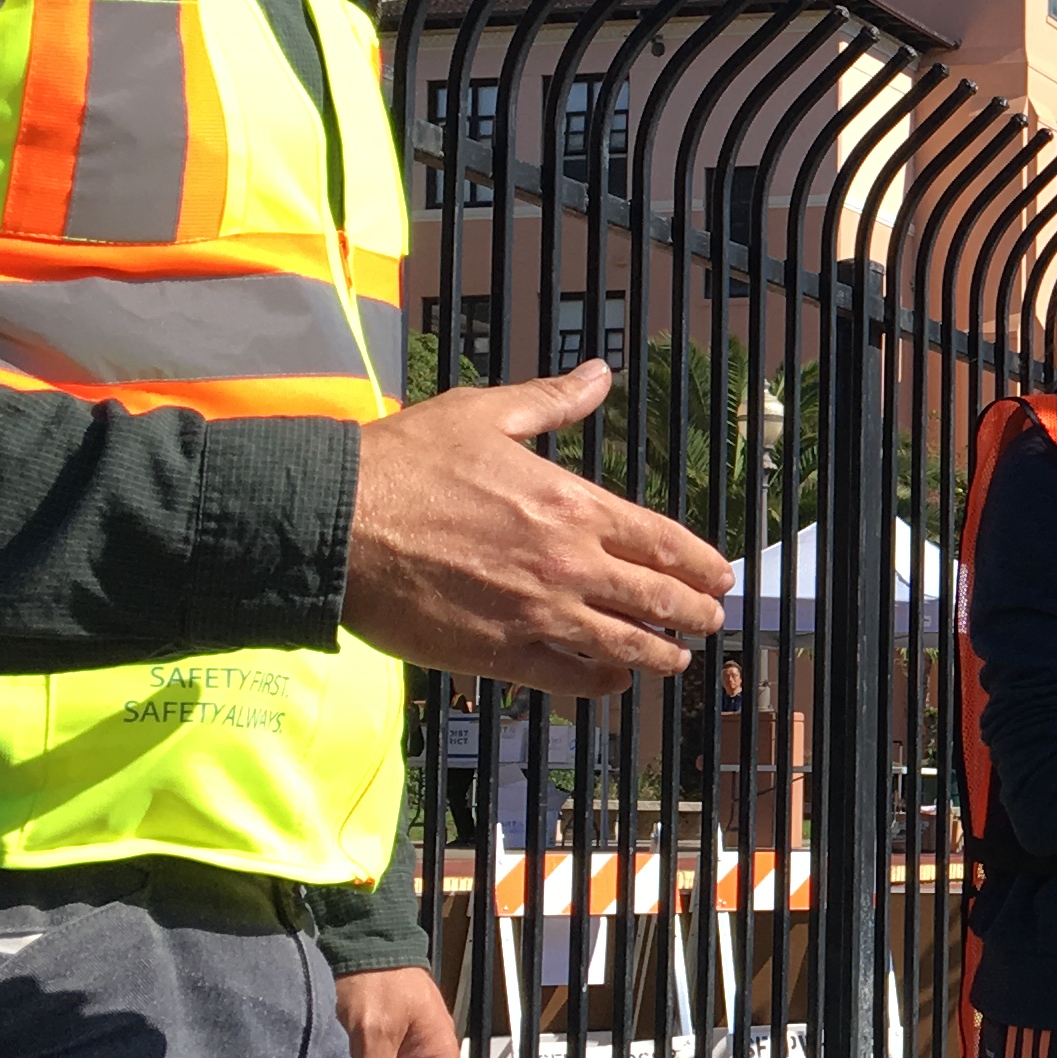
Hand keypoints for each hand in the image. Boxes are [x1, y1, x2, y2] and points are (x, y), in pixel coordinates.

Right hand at [345, 365, 732, 698]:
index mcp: (571, 505)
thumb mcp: (483, 413)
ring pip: (624, 645)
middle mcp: (567, 564)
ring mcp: (537, 615)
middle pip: (656, 599)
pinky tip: (615, 680)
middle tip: (711, 620)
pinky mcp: (500, 655)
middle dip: (693, 612)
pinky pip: (571, 679)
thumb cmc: (403, 463)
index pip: (661, 542)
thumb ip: (551, 401)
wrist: (335, 524)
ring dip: (660, 653)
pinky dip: (602, 683)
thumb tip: (598, 375)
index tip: (721, 575)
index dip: (700, 563)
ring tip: (677, 657)